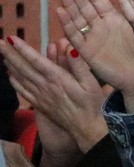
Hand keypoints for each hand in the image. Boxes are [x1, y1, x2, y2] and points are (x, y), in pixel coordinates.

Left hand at [0, 37, 108, 154]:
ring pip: (20, 78)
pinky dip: (14, 81)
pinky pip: (23, 91)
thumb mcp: (91, 83)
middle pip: (24, 68)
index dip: (23, 49)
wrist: (85, 128)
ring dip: (10, 65)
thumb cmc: (91, 104)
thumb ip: (79, 65)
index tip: (11, 38)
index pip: (36, 61)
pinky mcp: (39, 104)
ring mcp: (40, 95)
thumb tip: (70, 48)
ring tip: (2, 54)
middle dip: (10, 54)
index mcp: (57, 78)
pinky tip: (10, 75)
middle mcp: (45, 86)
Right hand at [56, 0, 133, 101]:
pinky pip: (76, 36)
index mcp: (113, 20)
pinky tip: (60, 11)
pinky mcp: (87, 52)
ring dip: (69, 5)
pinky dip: (67, 24)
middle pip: (85, 6)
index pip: (99, 1)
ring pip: (78, 19)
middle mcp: (100, 27)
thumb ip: (133, 10)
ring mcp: (92, 39)